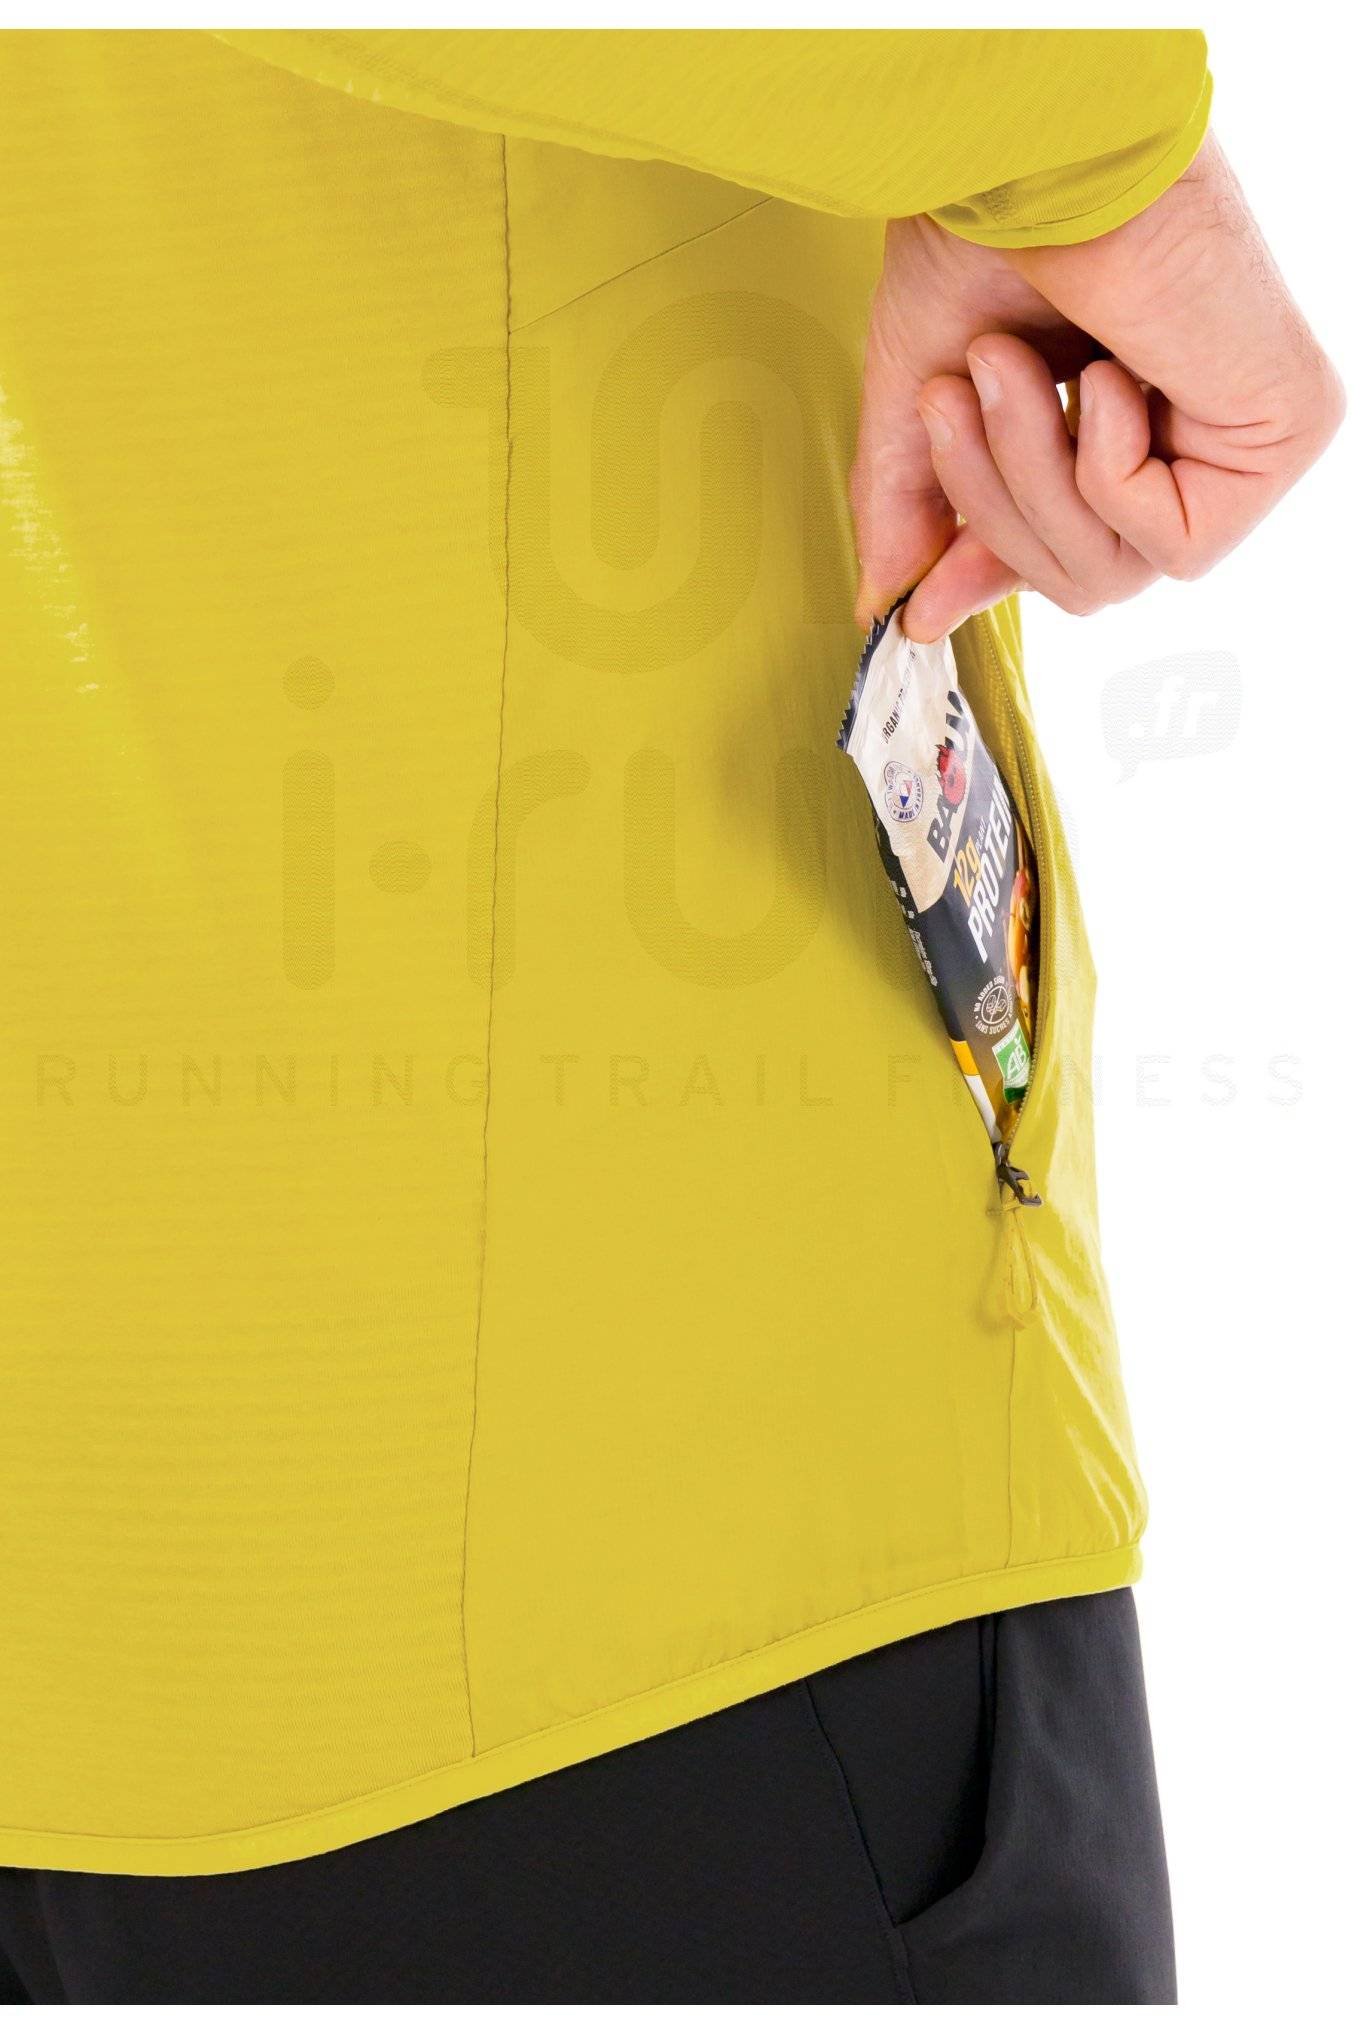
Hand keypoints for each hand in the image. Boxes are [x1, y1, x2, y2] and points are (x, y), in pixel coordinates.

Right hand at [850, 133, 1342, 640]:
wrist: (1031, 156)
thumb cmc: (988, 231)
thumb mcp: (922, 392)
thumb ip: (913, 503)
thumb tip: (885, 606)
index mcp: (1119, 414)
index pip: (1068, 547)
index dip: (991, 576)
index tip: (917, 612)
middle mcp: (1192, 432)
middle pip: (1088, 581)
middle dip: (998, 506)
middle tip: (953, 396)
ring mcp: (1244, 440)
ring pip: (1122, 571)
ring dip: (1035, 476)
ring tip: (1009, 365)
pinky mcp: (1288, 435)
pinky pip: (1181, 546)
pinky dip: (1111, 472)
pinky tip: (1109, 376)